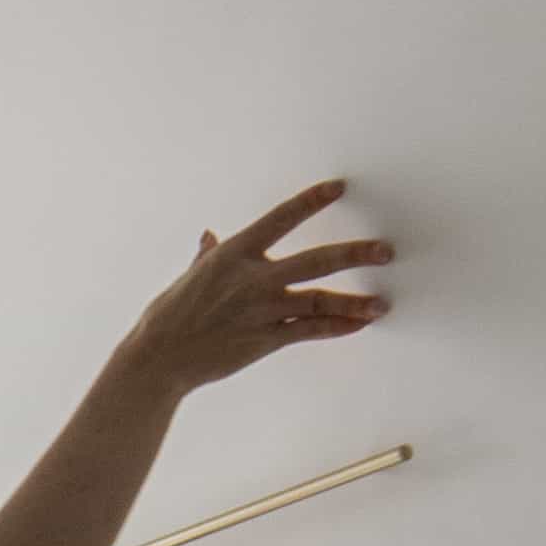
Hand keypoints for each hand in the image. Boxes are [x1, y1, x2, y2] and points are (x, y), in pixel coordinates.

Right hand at [116, 176, 393, 398]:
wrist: (160, 356)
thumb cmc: (170, 315)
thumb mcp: (190, 277)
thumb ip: (207, 256)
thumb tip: (210, 237)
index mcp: (234, 253)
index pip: (282, 218)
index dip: (312, 201)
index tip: (338, 188)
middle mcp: (253, 277)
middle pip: (316, 260)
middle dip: (354, 254)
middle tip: (385, 250)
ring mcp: (262, 310)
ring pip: (320, 299)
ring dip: (355, 301)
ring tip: (381, 302)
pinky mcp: (265, 340)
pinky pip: (309, 332)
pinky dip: (336, 328)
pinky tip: (358, 325)